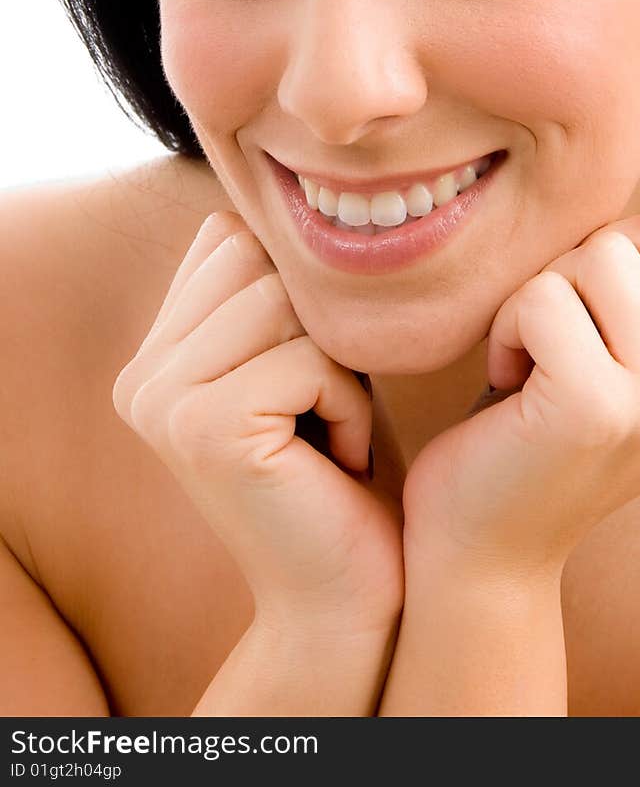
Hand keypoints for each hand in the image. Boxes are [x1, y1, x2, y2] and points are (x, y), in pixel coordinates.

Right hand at [112, 211, 402, 632]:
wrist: (343, 592)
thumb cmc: (340, 465)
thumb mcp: (299, 358)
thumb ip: (267, 288)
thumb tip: (284, 196)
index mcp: (155, 353)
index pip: (232, 238)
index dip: (299, 290)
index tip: (311, 374)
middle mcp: (141, 374)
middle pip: (258, 260)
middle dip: (319, 324)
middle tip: (324, 406)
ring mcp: (162, 400)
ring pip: (285, 301)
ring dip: (340, 364)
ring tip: (329, 428)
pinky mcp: (203, 427)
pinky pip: (310, 356)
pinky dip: (349, 402)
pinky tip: (336, 458)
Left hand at [402, 204, 639, 576]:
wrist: (491, 541)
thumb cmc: (544, 420)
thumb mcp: (632, 346)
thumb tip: (625, 157)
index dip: (613, 261)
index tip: (591, 334)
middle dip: (577, 274)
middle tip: (556, 348)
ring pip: (593, 255)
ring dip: (539, 301)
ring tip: (535, 367)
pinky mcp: (600, 407)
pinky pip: (540, 296)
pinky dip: (505, 330)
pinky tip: (508, 388)